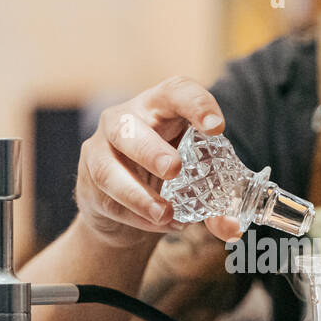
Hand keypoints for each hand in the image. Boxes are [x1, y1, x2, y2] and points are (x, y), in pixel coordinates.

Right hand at [76, 76, 241, 247]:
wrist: (124, 200)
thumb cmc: (167, 174)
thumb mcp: (195, 177)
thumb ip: (215, 205)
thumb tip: (231, 229)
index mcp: (160, 107)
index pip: (177, 91)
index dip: (196, 104)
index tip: (216, 128)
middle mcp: (126, 120)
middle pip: (129, 128)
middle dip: (151, 150)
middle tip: (174, 170)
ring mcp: (101, 149)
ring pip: (108, 170)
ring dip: (138, 195)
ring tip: (166, 214)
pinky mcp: (89, 181)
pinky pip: (109, 201)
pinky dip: (136, 217)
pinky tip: (160, 225)